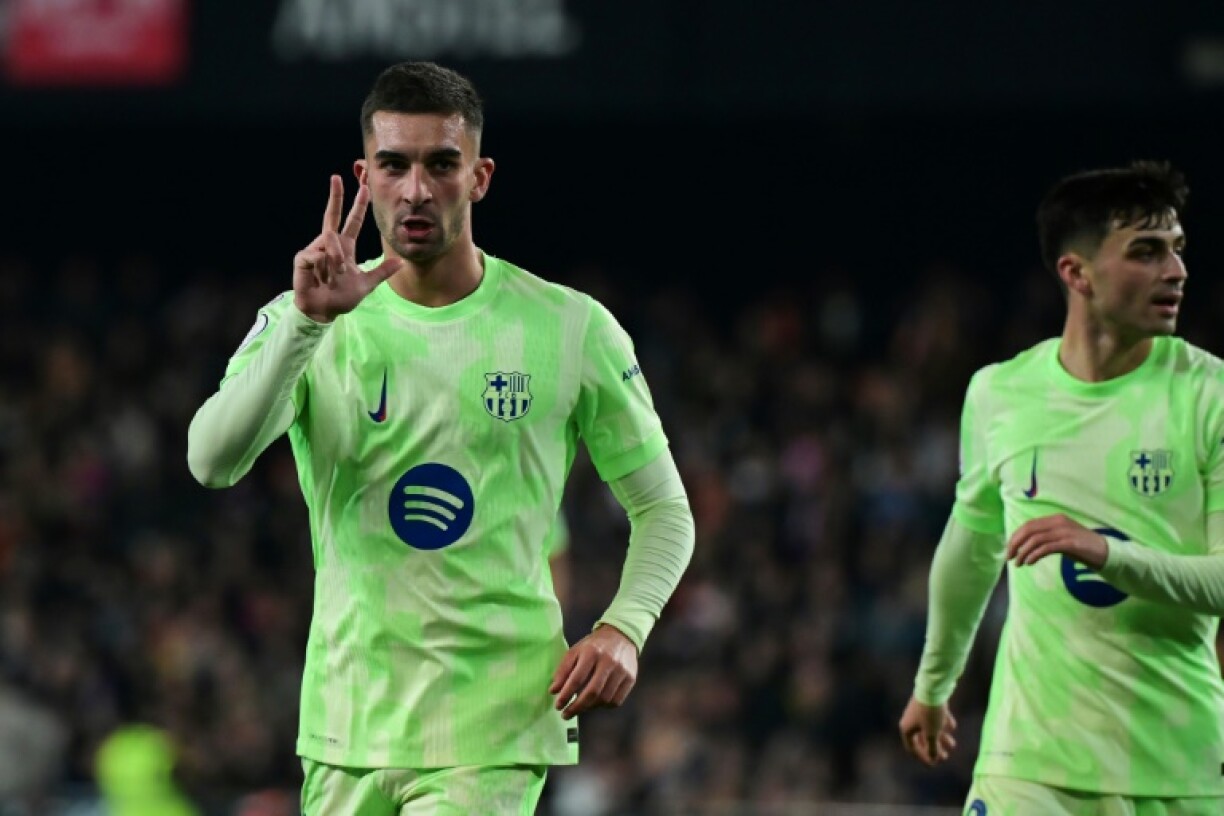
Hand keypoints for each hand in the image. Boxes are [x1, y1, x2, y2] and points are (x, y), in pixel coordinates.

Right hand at [293, 175, 402, 322]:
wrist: (324, 311)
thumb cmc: (341, 298)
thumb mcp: (366, 284)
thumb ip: (382, 272)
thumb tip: (401, 262)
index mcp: (345, 248)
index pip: (353, 221)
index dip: (358, 205)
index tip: (364, 187)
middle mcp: (330, 244)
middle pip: (332, 215)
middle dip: (336, 196)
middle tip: (337, 177)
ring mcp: (316, 249)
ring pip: (330, 241)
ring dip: (336, 260)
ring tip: (337, 275)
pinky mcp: (303, 257)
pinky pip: (318, 254)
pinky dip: (324, 266)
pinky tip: (321, 275)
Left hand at [548, 625, 637, 719]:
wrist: (621, 636)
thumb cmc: (594, 645)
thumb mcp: (575, 651)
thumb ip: (563, 669)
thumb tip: (554, 691)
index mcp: (591, 652)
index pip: (576, 679)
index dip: (566, 695)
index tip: (558, 706)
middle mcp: (608, 661)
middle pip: (592, 692)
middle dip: (577, 707)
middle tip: (566, 715)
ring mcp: (622, 671)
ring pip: (604, 698)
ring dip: (589, 707)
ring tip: (580, 708)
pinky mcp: (631, 678)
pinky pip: (616, 700)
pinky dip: (604, 706)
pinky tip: (595, 703)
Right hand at [898, 696, 957, 766]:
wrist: (933, 688)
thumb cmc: (929, 714)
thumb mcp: (932, 734)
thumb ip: (933, 748)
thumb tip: (934, 759)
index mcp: (907, 729)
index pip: (912, 748)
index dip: (923, 758)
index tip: (935, 764)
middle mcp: (911, 721)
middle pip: (922, 740)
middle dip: (935, 749)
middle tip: (946, 756)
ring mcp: (919, 712)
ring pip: (930, 729)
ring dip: (941, 738)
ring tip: (953, 743)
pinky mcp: (929, 705)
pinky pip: (936, 718)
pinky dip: (943, 723)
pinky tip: (952, 725)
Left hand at [1007, 514, 1108, 568]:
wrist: (1105, 552)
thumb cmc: (1080, 547)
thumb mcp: (1060, 539)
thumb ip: (1044, 538)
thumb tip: (1022, 546)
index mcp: (1054, 519)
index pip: (1028, 525)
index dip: (1015, 536)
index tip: (1009, 549)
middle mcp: (1058, 522)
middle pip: (1029, 530)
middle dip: (1015, 544)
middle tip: (1009, 557)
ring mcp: (1065, 532)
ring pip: (1036, 539)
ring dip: (1023, 552)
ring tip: (1019, 563)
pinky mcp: (1070, 543)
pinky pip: (1047, 547)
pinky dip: (1035, 555)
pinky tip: (1030, 562)